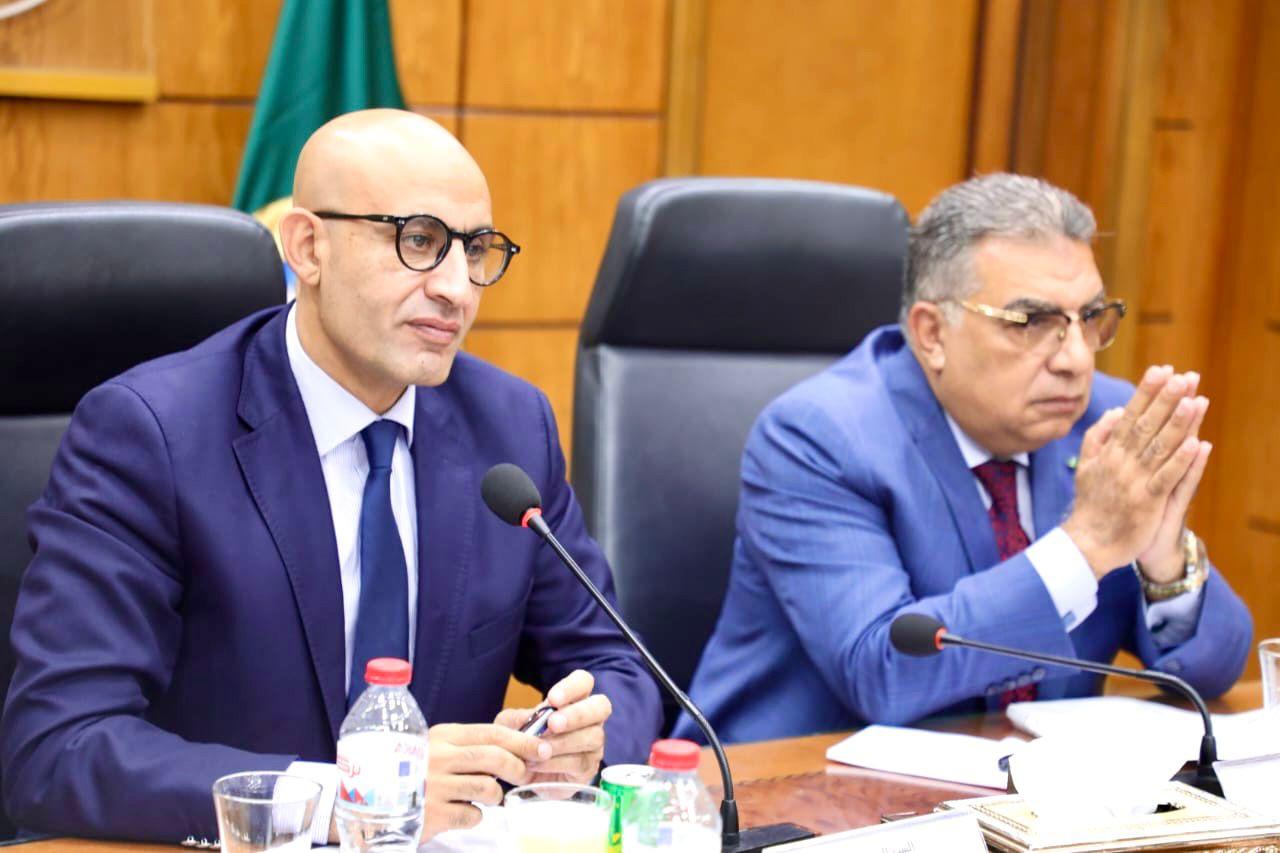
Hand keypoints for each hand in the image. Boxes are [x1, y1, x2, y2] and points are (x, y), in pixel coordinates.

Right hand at [421, 722, 550, 839]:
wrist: (373, 799)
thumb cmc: (415, 770)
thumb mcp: (438, 746)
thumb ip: (472, 742)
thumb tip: (519, 733)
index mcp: (442, 735)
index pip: (492, 732)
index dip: (522, 740)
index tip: (542, 748)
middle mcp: (438, 757)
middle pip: (495, 758)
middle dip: (518, 768)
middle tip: (523, 775)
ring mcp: (435, 786)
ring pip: (488, 788)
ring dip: (494, 796)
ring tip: (482, 796)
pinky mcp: (433, 814)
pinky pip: (472, 815)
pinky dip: (473, 816)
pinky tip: (460, 811)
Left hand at [495, 669, 611, 784]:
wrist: (522, 773)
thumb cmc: (522, 741)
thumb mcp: (510, 726)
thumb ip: (516, 719)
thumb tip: (528, 717)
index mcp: (574, 699)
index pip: (584, 682)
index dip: (572, 687)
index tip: (553, 699)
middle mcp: (591, 718)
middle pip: (601, 706)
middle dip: (577, 714)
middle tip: (553, 723)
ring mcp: (594, 743)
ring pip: (592, 736)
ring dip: (564, 742)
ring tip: (540, 749)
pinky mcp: (589, 767)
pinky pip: (580, 762)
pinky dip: (557, 763)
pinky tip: (538, 763)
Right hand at [1062, 365, 1208, 576]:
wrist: (1088, 543)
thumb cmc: (1090, 504)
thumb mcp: (1087, 466)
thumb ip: (1099, 437)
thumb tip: (1116, 412)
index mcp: (1109, 453)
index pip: (1130, 416)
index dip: (1146, 393)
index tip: (1161, 370)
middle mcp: (1121, 463)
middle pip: (1146, 426)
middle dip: (1165, 400)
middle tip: (1183, 376)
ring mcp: (1134, 482)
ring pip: (1158, 448)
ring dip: (1177, 423)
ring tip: (1194, 400)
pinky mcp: (1147, 502)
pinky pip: (1166, 478)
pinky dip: (1180, 461)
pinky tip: (1195, 443)